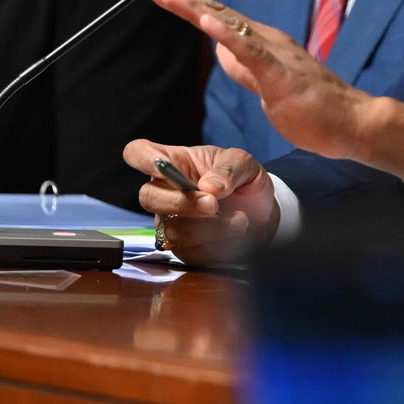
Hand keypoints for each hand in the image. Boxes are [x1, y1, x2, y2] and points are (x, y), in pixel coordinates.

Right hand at [123, 139, 276, 264]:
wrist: (263, 213)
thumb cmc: (245, 181)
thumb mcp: (244, 163)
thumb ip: (228, 169)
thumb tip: (209, 187)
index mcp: (175, 162)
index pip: (140, 153)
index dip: (142, 158)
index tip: (161, 165)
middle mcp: (166, 192)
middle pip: (148, 197)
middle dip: (180, 202)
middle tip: (212, 204)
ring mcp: (171, 221)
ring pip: (172, 229)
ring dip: (209, 227)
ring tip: (239, 219)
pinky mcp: (183, 247)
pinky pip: (190, 250)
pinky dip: (217, 243)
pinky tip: (236, 231)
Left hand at [137, 0, 403, 179]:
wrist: (353, 123)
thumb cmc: (314, 110)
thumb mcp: (268, 86)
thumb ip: (244, 67)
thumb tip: (219, 51)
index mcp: (261, 43)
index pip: (215, 17)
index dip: (183, 2)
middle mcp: (266, 40)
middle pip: (214, 11)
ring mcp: (275, 54)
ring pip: (228, 25)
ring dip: (195, 7)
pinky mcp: (282, 74)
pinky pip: (250, 51)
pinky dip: (227, 34)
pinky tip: (207, 21)